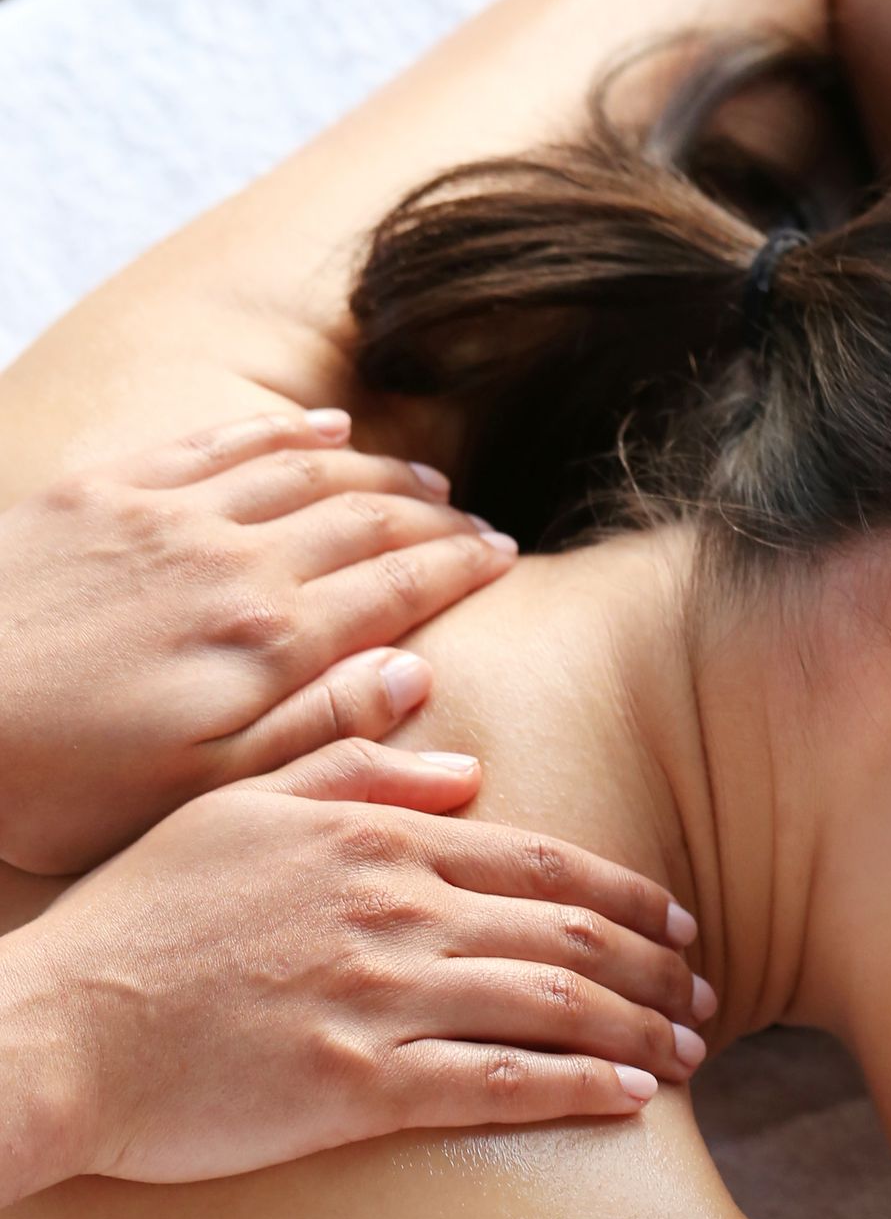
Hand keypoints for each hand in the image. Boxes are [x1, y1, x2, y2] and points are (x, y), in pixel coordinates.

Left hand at [0, 407, 519, 873]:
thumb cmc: (57, 783)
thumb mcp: (201, 789)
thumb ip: (318, 729)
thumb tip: (417, 677)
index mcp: (267, 640)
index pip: (397, 585)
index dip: (461, 569)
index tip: (506, 560)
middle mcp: (230, 558)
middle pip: (362, 518)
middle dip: (434, 519)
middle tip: (483, 526)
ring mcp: (164, 513)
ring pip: (300, 470)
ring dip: (374, 472)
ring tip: (424, 482)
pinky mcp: (102, 491)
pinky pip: (216, 440)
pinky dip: (282, 431)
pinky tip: (321, 428)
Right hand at [0, 739, 713, 1196]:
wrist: (57, 1028)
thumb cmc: (139, 920)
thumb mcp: (235, 808)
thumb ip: (349, 768)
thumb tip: (462, 761)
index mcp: (368, 834)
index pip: (539, 857)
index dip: (626, 894)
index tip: (677, 921)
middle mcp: (390, 906)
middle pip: (568, 930)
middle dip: (656, 965)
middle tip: (707, 993)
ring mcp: (378, 995)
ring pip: (554, 1003)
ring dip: (640, 1028)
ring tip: (689, 1049)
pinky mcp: (360, 1086)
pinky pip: (502, 1084)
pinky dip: (583, 1088)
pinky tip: (633, 1098)